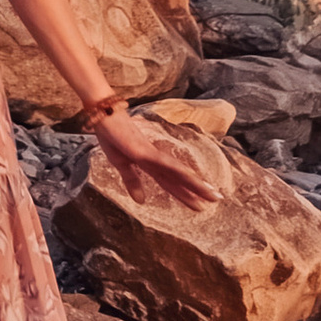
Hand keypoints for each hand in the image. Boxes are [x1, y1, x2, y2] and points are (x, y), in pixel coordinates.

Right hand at [90, 103, 215, 206]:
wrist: (103, 116)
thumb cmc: (111, 136)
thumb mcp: (120, 164)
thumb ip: (132, 180)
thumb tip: (141, 201)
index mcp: (150, 164)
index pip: (171, 182)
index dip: (185, 194)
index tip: (201, 204)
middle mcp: (155, 159)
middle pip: (179, 178)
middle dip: (197, 190)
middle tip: (218, 199)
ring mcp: (152, 154)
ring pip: (178, 172)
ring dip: (195, 183)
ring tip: (212, 193)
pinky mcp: (144, 151)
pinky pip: (165, 163)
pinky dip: (178, 171)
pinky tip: (191, 178)